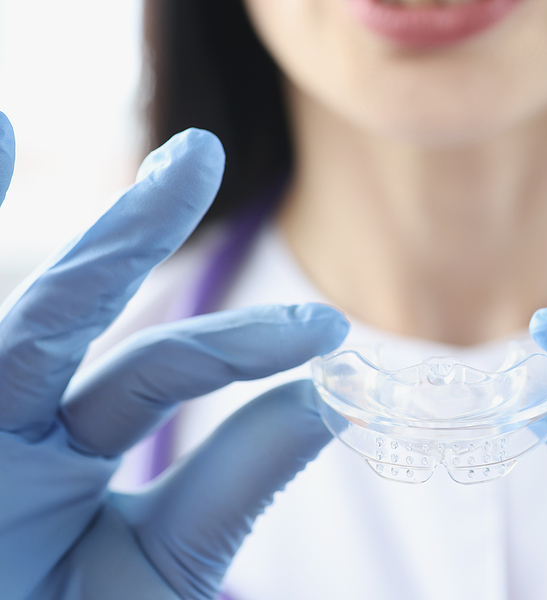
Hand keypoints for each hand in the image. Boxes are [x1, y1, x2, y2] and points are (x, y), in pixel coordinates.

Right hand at [0, 115, 348, 599]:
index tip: (326, 327)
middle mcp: (10, 428)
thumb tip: (326, 398)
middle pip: (70, 312)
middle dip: (130, 235)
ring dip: (32, 228)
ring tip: (20, 129)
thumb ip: (234, 484)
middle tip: (198, 156)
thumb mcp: (163, 567)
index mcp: (71, 452)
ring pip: (17, 322)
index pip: (158, 372)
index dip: (238, 346)